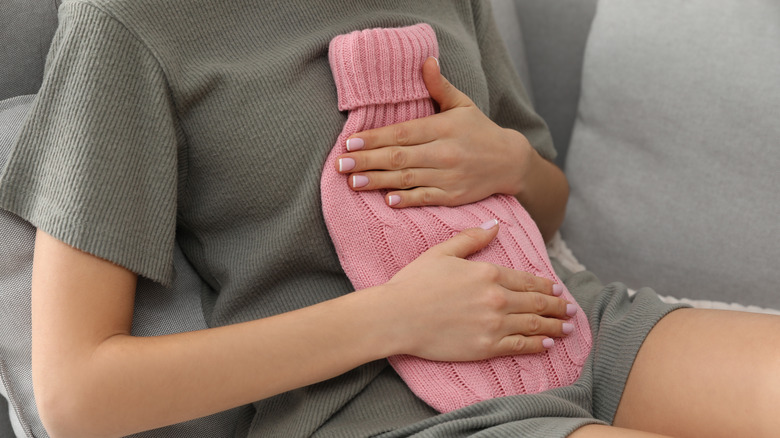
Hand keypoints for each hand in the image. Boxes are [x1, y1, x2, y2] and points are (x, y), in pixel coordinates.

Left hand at [336, 57, 537, 207]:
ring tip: (353, 181)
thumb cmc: (480, 130)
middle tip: (340, 164)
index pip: (402, 133)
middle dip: (367, 160)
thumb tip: (425, 61)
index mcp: (444, 127)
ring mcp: (449, 176)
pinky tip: (387, 200)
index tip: (350, 141)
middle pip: (399, 157)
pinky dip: (406, 200)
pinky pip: (425, 198)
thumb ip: (439, 86)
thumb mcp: (462, 104)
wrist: (510, 162)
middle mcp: (445, 152)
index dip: (374, 138)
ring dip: (377, 181)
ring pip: (407, 179)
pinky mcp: (453, 196)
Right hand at [377, 220, 573, 361]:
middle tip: (572, 310)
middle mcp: (497, 298)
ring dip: (556, 326)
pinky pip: (520, 346)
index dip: (546, 286)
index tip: (558, 290)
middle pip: (537, 303)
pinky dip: (537, 345)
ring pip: (535, 325)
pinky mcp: (486, 348)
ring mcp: (494, 325)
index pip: (527, 280)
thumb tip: (496, 226)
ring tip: (568, 328)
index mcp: (488, 273)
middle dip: (558, 307)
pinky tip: (547, 344)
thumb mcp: (442, 253)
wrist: (397, 316)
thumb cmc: (414, 283)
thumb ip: (472, 239)